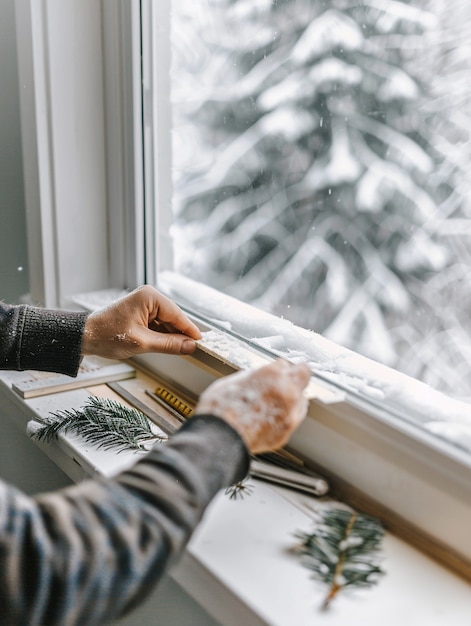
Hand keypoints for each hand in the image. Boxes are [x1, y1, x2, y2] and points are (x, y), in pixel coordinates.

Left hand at [81, 285, 200, 358]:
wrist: (84, 336)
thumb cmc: (106, 335)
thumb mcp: (142, 343)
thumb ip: (169, 344)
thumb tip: (189, 346)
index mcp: (149, 297)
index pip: (177, 315)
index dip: (190, 331)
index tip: (201, 343)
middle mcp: (148, 296)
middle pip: (173, 318)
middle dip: (180, 334)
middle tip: (192, 350)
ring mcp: (144, 304)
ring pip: (166, 322)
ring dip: (170, 336)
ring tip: (177, 351)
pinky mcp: (140, 312)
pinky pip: (158, 324)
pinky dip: (162, 335)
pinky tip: (166, 346)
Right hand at [196, 360, 309, 453]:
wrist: (221, 435)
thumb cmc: (221, 409)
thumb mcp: (234, 381)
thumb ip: (254, 377)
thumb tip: (258, 378)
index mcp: (271, 374)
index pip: (285, 364)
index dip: (278, 369)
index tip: (276, 373)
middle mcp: (286, 390)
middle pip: (303, 375)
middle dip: (296, 377)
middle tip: (288, 381)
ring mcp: (290, 410)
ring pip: (302, 398)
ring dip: (293, 399)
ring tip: (276, 405)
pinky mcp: (288, 429)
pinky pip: (295, 418)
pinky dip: (287, 416)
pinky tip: (273, 418)